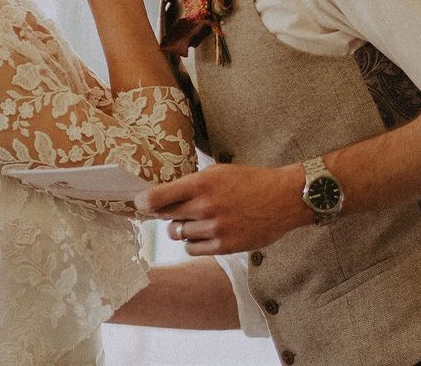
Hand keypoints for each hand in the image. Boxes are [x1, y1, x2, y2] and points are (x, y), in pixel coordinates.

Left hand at [134, 162, 311, 254]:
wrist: (282, 199)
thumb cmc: (249, 180)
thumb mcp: (219, 171)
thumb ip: (194, 183)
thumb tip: (166, 192)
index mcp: (202, 183)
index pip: (160, 196)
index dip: (144, 202)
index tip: (139, 204)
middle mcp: (205, 206)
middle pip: (167, 217)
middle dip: (166, 214)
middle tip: (173, 210)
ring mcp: (215, 228)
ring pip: (179, 234)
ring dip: (182, 228)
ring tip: (197, 220)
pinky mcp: (225, 246)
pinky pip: (193, 249)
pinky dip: (194, 242)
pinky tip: (204, 233)